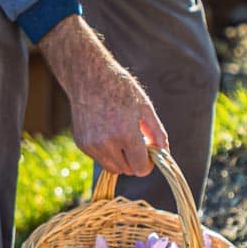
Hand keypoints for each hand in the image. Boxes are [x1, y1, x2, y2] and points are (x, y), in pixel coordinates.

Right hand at [39, 16, 167, 176]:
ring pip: (113, 168)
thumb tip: (164, 153)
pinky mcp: (82, 144)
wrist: (88, 77)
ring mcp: (91, 145)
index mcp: (125, 134)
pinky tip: (107, 132)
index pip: (140, 169)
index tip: (148, 153)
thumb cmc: (120, 89)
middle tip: (136, 142)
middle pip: (127, 170)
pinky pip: (100, 158)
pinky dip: (107, 152)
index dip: (147, 164)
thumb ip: (157, 133)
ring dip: (121, 159)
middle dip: (134, 160)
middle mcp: (106, 143)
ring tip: (122, 137)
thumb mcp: (145, 108)